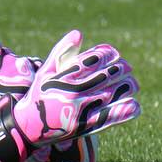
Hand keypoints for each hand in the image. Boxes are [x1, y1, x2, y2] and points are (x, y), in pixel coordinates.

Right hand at [0, 30, 140, 161]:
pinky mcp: (85, 126)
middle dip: (121, 68)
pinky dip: (125, 110)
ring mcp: (80, 110)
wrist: (27, 128)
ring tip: (133, 83)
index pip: (93, 59)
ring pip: (112, 93)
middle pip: (106, 75)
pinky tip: (134, 105)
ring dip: (127, 86)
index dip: (108, 53)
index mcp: (64, 76)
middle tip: (127, 67)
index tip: (114, 53)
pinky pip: (110, 116)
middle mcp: (73, 92)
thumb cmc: (38, 96)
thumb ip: (61, 51)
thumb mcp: (45, 72)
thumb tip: (79, 33)